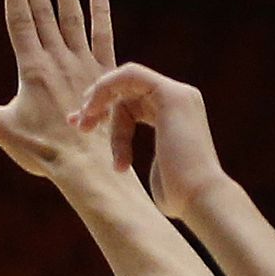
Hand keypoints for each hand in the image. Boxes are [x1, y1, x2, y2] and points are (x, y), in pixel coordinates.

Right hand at [0, 0, 116, 187]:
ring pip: (72, 17)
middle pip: (44, 11)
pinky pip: (103, 35)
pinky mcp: (104, 74)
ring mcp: (83, 64)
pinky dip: (100, 12)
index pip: (20, 20)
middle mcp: (57, 59)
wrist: (87, 167)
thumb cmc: (41, 152)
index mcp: (31, 69)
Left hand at [73, 63, 226, 222]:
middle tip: (76, 124)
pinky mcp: (171, 95)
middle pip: (127, 91)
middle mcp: (180, 101)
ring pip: (126, 82)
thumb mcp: (155, 173)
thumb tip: (121, 166)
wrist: (199, 200)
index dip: (105, 113)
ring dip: (100, 100)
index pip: (133, 103)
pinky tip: (92, 110)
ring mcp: (178, 95)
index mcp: (175, 117)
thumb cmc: (178, 198)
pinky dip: (107, 87)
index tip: (80, 128)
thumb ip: (141, 157)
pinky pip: (130, 75)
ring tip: (83, 126)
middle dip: (98, 103)